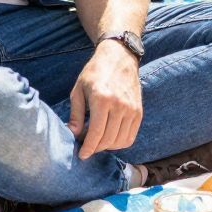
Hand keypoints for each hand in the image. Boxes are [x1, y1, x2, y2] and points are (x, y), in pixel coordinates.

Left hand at [69, 44, 142, 158]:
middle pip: (108, 140)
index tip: (82, 155)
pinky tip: (110, 137)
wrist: (120, 56)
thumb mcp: (78, 89)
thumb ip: (75, 114)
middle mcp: (120, 105)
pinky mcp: (139, 111)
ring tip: (98, 140)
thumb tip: (72, 134)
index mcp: (102, 99)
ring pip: (120, 141)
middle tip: (87, 147)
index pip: (96, 133)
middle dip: (95, 148)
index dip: (88, 148)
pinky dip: (120, 142)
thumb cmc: (95, 72)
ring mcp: (132, 109)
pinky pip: (131, 136)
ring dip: (107, 146)